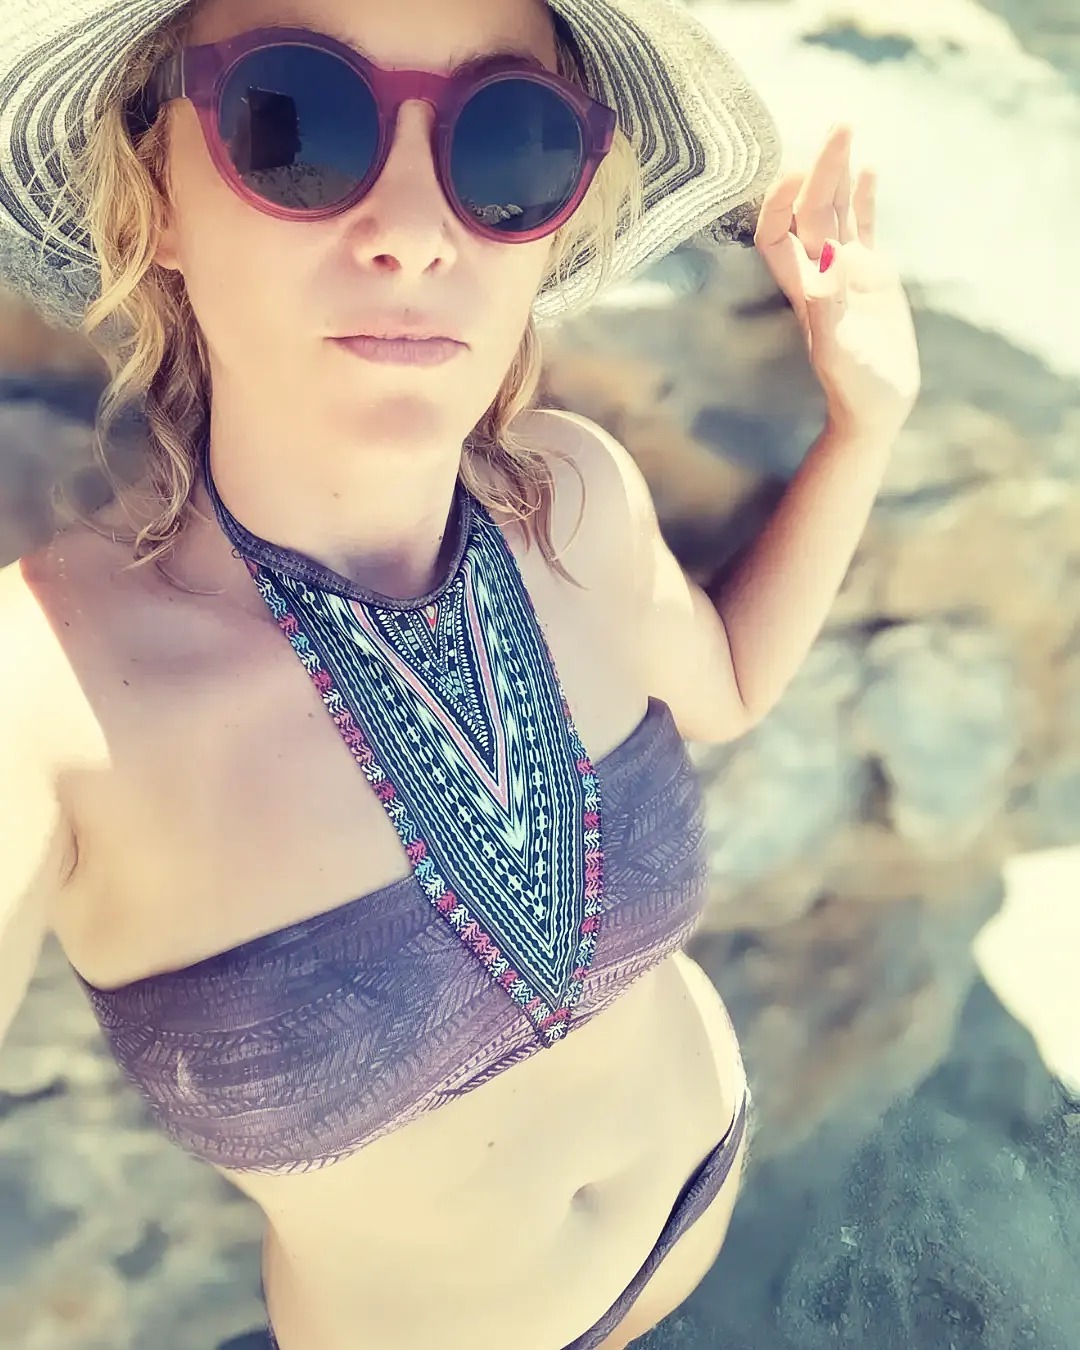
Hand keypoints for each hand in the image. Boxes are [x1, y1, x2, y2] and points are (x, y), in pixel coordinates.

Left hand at [754, 125, 921, 440]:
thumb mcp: (840, 351)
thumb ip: (829, 307)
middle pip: (810, 209)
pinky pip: (863, 226)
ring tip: (847, 129)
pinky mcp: (872, 273)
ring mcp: (845, 269)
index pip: (776, 233)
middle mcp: (819, 270)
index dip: (780, 202)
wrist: (878, 404)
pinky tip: (869, 168)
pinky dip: (864, 197)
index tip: (795, 173)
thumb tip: (827, 260)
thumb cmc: (855, 386)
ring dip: (838, 172)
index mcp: (803, 286)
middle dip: (820, 168)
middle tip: (839, 126)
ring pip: (835, 209)